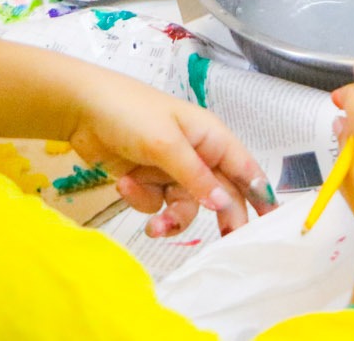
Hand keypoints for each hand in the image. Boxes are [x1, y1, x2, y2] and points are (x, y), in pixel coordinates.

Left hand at [65, 72, 273, 236]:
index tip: (272, 222)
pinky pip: (156, 204)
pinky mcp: (148, 180)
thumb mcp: (166, 144)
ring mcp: (171, 169)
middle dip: (220, 216)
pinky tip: (125, 181)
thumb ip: (196, 176)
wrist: (81, 110)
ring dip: (171, 217)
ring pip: (185, 206)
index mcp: (210, 137)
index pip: (244, 168)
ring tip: (155, 226)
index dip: (261, 193)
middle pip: (219, 193)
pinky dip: (141, 198)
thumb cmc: (130, 112)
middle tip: (224, 243)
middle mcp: (196, 154)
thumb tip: (224, 203)